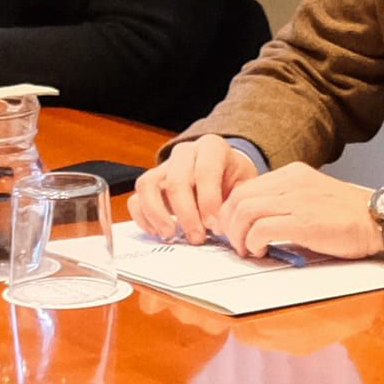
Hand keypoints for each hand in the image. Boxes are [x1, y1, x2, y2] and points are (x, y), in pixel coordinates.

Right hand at [134, 135, 261, 240]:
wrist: (225, 174)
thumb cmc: (235, 180)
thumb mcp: (246, 185)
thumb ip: (238, 201)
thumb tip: (228, 226)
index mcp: (212, 147)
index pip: (205, 171)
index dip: (209, 201)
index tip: (215, 225)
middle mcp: (185, 153)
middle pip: (176, 180)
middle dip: (186, 213)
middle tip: (197, 237)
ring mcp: (163, 167)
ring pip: (148, 185)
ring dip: (157, 214)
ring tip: (171, 234)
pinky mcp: (150, 184)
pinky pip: (136, 198)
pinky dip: (143, 217)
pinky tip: (159, 232)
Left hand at [208, 159, 383, 261]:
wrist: (380, 220)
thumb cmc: (350, 216)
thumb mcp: (313, 197)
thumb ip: (287, 203)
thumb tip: (256, 222)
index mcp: (293, 174)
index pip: (245, 187)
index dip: (231, 212)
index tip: (233, 229)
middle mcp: (292, 181)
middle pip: (239, 198)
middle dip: (229, 225)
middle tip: (236, 244)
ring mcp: (298, 200)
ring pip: (244, 212)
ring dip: (238, 236)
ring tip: (248, 250)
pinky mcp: (304, 221)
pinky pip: (262, 228)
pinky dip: (253, 242)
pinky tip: (261, 251)